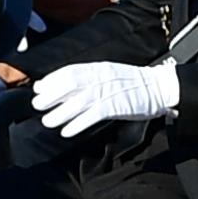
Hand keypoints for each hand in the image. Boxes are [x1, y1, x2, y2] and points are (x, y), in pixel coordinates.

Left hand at [31, 57, 184, 135]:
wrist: (160, 87)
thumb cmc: (134, 84)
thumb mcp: (110, 75)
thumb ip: (90, 80)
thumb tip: (66, 89)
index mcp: (99, 68)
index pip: (70, 71)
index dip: (51, 80)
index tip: (38, 89)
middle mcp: (101, 77)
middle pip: (70, 85)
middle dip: (51, 95)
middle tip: (37, 105)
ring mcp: (109, 91)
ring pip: (78, 101)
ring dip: (60, 112)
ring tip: (48, 121)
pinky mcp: (117, 106)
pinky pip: (93, 115)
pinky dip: (78, 123)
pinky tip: (67, 131)